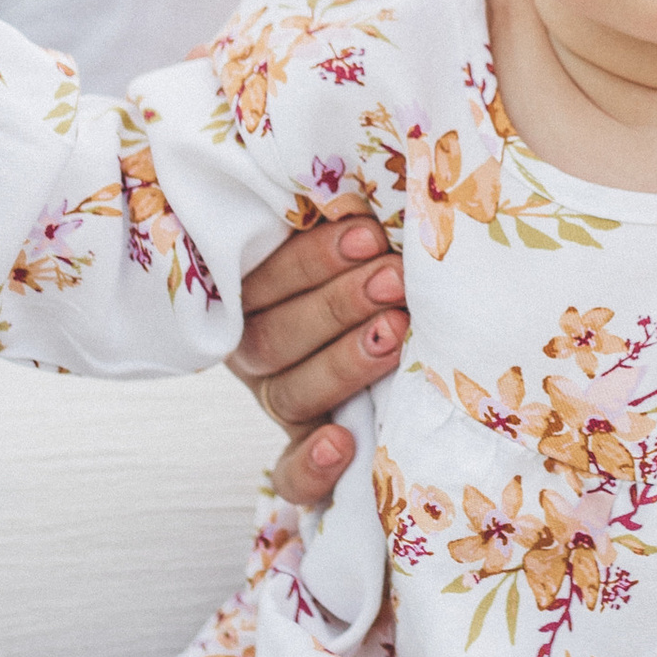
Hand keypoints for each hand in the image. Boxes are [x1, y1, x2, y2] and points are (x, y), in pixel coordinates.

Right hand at [230, 217, 409, 506]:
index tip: (368, 233)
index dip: (310, 261)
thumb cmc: (378, 259)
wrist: (403, 307)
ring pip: (289, 392)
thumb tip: (379, 179)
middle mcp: (258, 349)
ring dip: (343, 361)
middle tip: (394, 279)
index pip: (259, 281)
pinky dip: (310, 466)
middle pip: (274, 338)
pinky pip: (291, 476)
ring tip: (397, 331)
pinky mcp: (306, 449)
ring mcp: (281, 400)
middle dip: (338, 305)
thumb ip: (350, 217)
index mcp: (253, 292)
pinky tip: (343, 445)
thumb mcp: (355, 233)